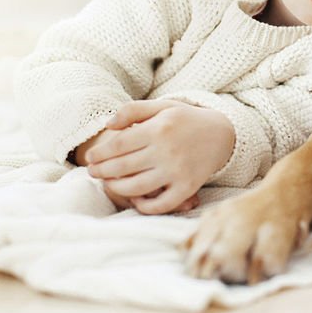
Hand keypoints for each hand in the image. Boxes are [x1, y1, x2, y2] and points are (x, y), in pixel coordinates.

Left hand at [85, 99, 235, 214]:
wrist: (222, 134)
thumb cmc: (186, 119)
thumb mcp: (162, 107)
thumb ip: (133, 111)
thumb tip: (108, 125)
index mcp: (159, 129)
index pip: (119, 144)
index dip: (100, 153)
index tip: (89, 158)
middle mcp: (167, 151)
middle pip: (123, 167)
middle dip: (101, 171)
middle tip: (92, 172)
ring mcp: (177, 171)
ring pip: (136, 187)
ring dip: (116, 188)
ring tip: (108, 183)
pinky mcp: (187, 188)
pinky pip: (161, 204)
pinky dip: (144, 206)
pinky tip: (135, 198)